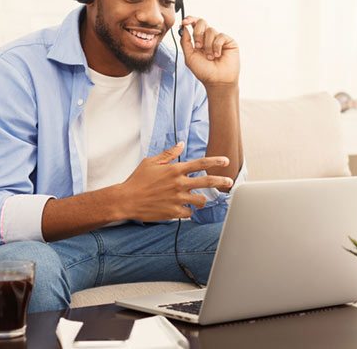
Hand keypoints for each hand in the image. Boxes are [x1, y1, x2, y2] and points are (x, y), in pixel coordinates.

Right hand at [114, 142, 232, 221]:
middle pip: (207, 182)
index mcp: (175, 170)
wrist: (126, 200)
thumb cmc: (137, 180)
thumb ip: (168, 154)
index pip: (200, 164)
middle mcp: (178, 183)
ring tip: (199, 200)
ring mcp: (177, 199)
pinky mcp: (173, 212)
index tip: (226, 161)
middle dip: (222, 181)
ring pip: (200, 200)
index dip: (215, 161)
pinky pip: (189, 213)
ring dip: (202, 200)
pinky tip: (183, 209)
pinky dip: (188, 211)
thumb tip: (181, 144)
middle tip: (230, 181)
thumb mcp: (151, 162)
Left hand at [180, 16, 239, 87]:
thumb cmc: (204, 71)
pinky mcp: (229, 41)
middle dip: (198, 33)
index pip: (194, 23)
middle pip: (202, 22)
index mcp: (199, 39)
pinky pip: (220, 36)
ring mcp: (219, 39)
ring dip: (208, 45)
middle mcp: (209, 37)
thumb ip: (185, 42)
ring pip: (210, 30)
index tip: (184, 22)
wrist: (217, 81)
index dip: (189, 19)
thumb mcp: (189, 57)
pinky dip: (217, 46)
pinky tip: (218, 55)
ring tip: (210, 57)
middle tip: (198, 46)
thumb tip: (183, 27)